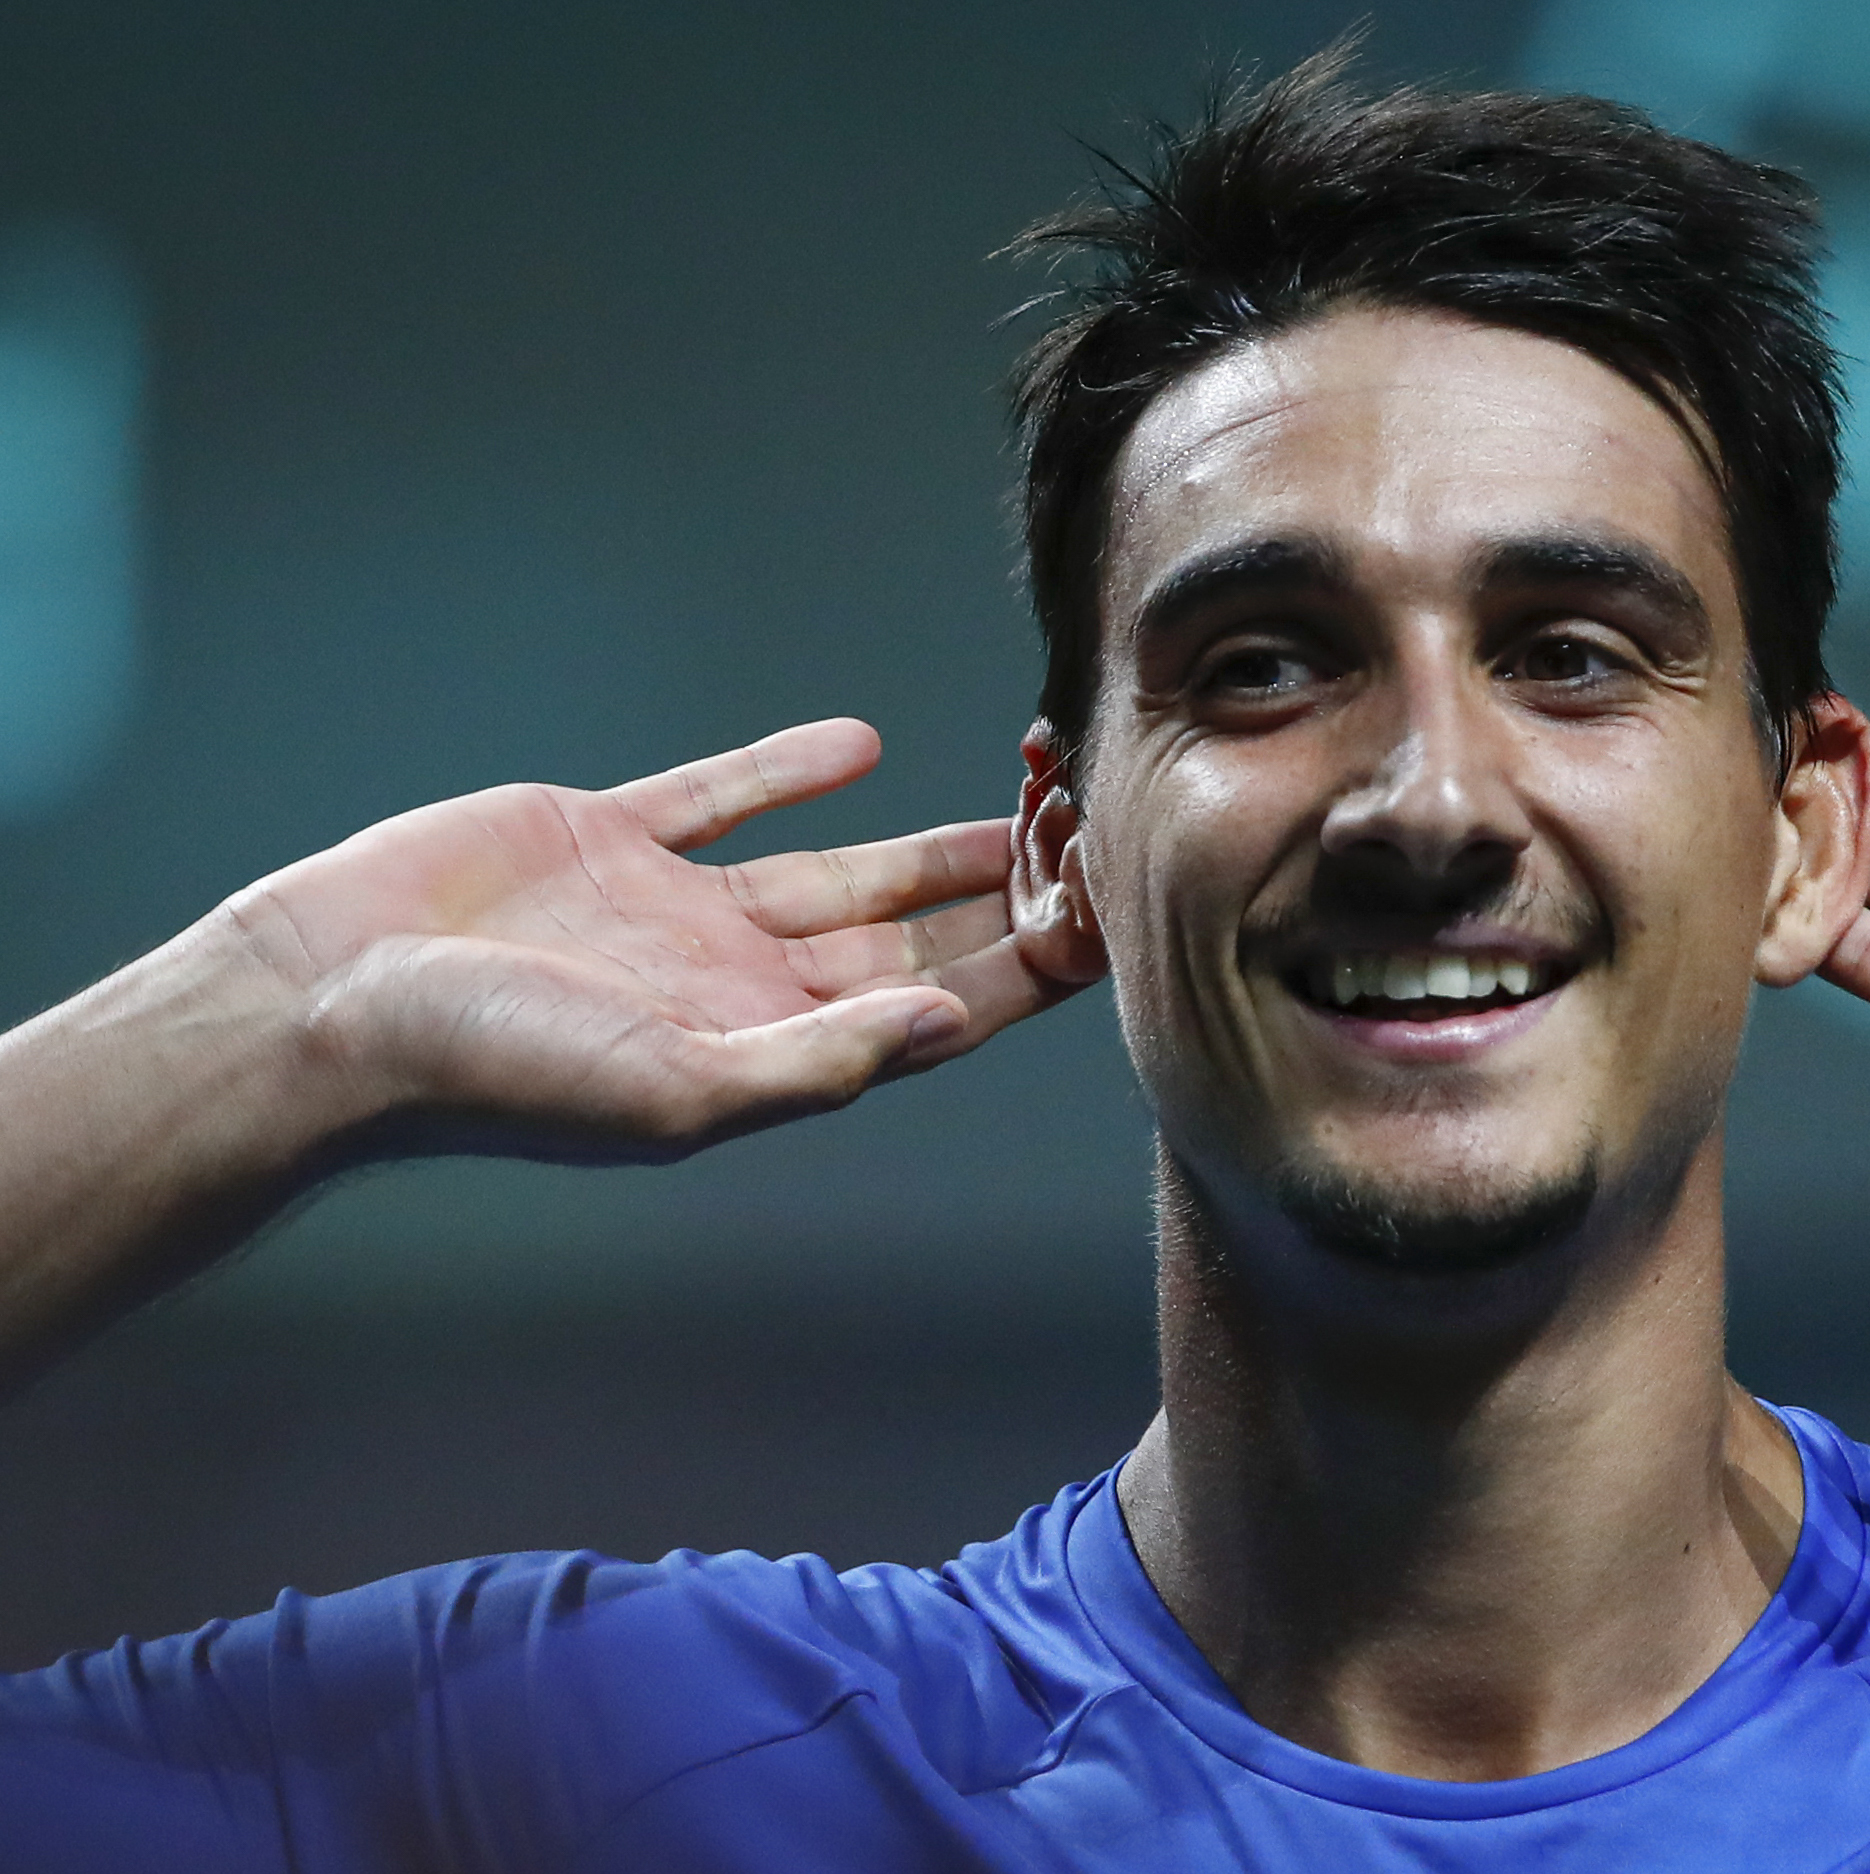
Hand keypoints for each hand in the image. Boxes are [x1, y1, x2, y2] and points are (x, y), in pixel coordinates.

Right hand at [216, 719, 1082, 1162]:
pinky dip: (786, 772)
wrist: (327, 1008)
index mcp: (763, 1048)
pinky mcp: (608, 842)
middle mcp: (737, 982)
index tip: (1108, 915)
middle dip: (1003, 896)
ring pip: (838, 871)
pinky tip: (860, 747)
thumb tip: (949, 1026)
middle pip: (907, 940)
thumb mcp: (676, 1086)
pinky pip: (719, 798)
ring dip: (931, 840)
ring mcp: (675, 911)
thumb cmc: (492, 1073)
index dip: (1023, 968)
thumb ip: (818, 1058)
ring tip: (1026, 797)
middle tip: (1093, 834)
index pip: (930, 1011)